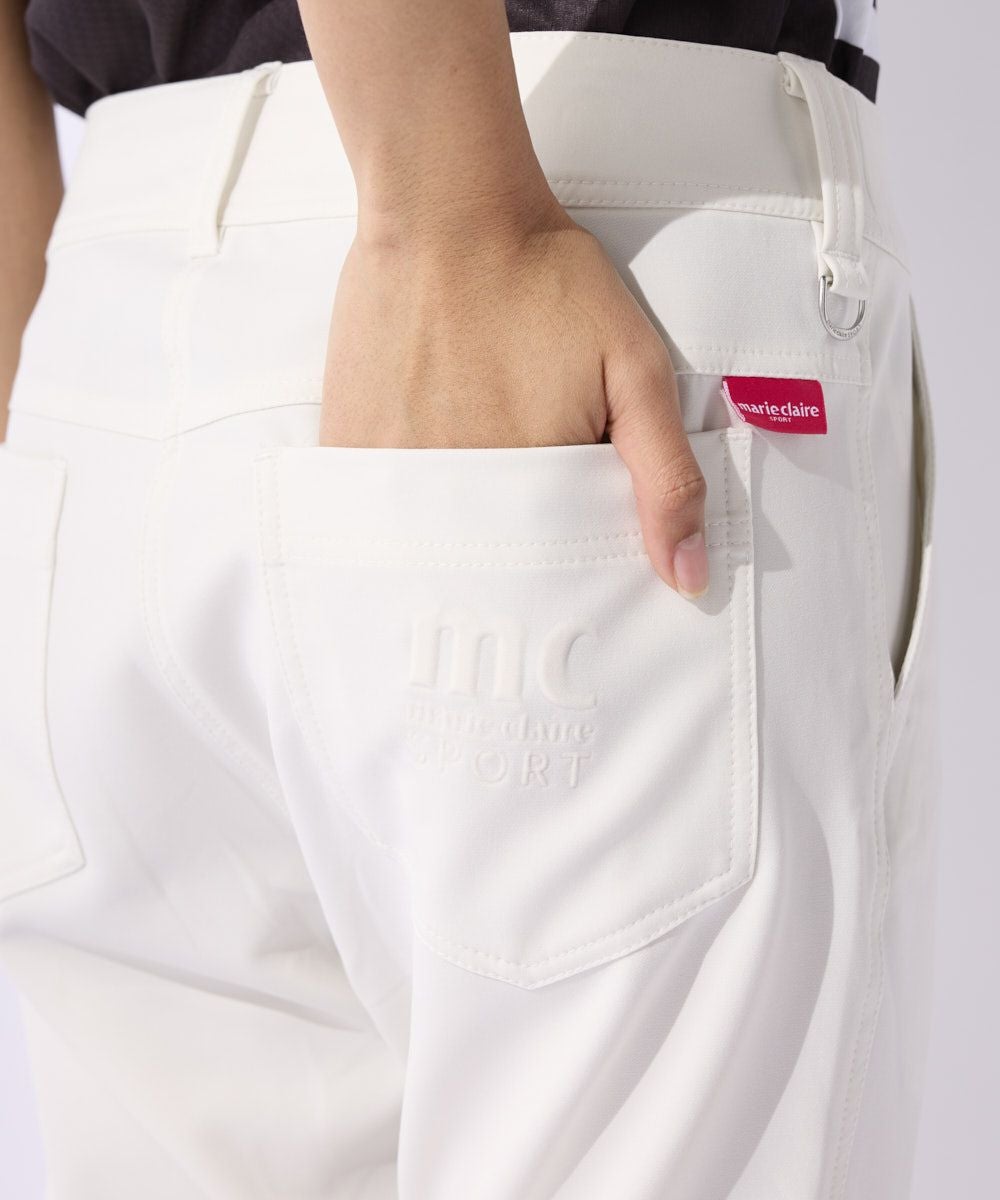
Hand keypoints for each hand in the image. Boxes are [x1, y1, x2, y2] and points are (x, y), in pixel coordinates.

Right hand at [318, 209, 708, 598]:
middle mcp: (456, 501)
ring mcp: (394, 478)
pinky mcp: (349, 449)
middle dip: (515, 543)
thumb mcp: (636, 370)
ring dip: (456, 523)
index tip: (571, 518)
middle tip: (516, 453)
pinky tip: (422, 454)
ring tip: (471, 444)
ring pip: (433, 542)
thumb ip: (667, 477)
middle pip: (492, 563)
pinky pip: (378, 511)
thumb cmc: (546, 282)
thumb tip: (687, 577)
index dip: (570, 553)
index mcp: (531, 492)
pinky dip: (402, 502)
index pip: (555, 569)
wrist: (448, 214)